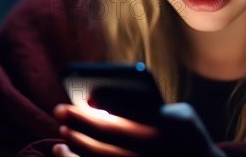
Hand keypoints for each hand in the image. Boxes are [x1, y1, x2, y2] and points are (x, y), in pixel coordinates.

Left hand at [52, 102, 225, 156]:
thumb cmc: (185, 136)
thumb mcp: (181, 116)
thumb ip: (150, 105)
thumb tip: (101, 99)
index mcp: (173, 125)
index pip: (136, 108)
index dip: (110, 102)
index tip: (88, 95)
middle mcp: (159, 148)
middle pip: (112, 133)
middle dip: (82, 120)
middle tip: (60, 108)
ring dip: (77, 144)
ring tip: (62, 130)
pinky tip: (60, 151)